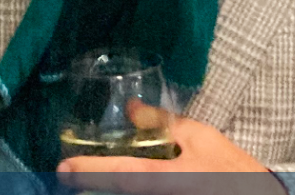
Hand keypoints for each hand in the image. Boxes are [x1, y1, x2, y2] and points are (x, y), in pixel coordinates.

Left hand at [57, 102, 286, 194]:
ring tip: (94, 181)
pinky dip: (134, 189)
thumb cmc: (232, 170)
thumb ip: (163, 122)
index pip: (117, 174)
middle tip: (75, 176)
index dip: (87, 170)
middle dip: (94, 186)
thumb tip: (132, 108)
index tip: (62, 169)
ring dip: (110, 188)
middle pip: (117, 193)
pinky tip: (129, 181)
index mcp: (163, 179)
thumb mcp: (200, 137)